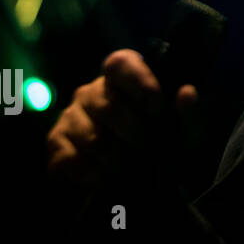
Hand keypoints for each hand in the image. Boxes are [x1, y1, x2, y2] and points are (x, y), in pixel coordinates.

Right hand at [45, 49, 197, 189]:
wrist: (137, 179)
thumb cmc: (158, 142)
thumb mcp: (180, 128)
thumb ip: (186, 110)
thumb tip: (188, 93)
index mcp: (121, 78)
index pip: (120, 64)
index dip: (141, 83)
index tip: (159, 110)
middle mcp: (91, 91)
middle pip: (110, 107)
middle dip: (137, 135)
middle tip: (153, 153)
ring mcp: (70, 116)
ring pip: (93, 139)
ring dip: (119, 161)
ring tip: (135, 170)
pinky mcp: (55, 142)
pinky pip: (72, 160)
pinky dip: (96, 175)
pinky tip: (110, 178)